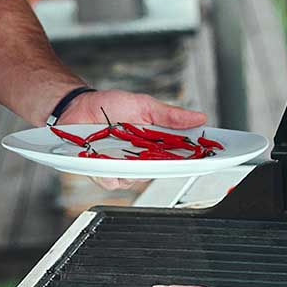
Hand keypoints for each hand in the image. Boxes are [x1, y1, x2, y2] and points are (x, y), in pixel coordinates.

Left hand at [60, 89, 207, 191]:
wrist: (77, 106)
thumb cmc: (109, 106)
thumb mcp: (143, 105)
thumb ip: (169, 115)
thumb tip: (199, 117)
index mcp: (154, 144)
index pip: (179, 156)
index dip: (195, 159)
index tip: (209, 157)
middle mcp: (140, 159)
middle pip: (159, 172)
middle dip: (164, 166)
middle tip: (164, 155)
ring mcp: (121, 167)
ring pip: (135, 180)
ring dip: (132, 168)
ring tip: (126, 152)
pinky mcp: (101, 172)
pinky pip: (110, 180)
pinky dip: (109, 172)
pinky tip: (106, 161)